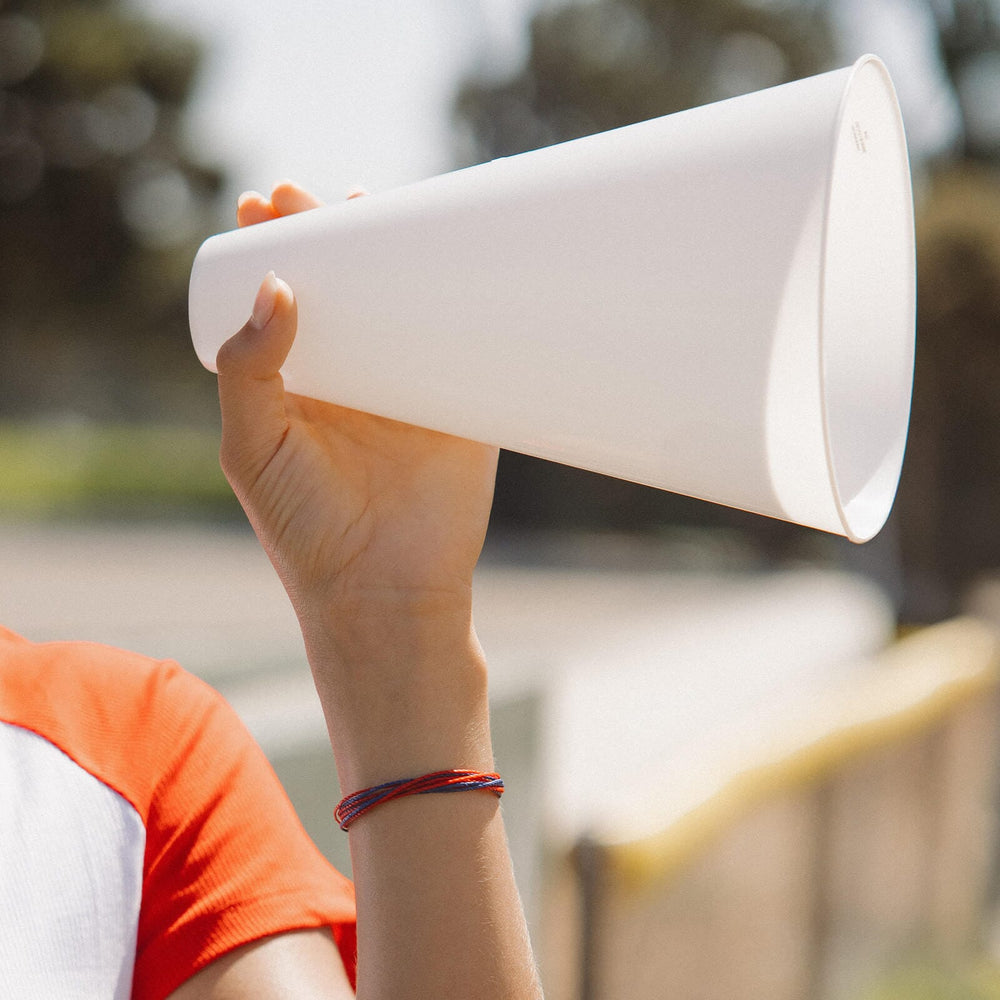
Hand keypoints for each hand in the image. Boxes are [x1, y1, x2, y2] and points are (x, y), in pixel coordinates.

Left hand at [214, 183, 539, 999]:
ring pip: (406, 300)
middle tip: (316, 193)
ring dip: (396, 248)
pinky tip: (464, 249)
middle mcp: (354, 377)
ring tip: (378, 199)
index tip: (265, 203)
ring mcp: (411, 385)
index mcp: (298, 385)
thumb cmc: (307, 530)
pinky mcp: (463, 403)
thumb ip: (250, 371)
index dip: (273, 247)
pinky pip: (468, 338)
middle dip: (329, 231)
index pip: (282, 298)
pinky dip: (469, 294)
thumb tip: (274, 286)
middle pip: (344, 284)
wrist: (387, 591)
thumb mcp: (254, 448)